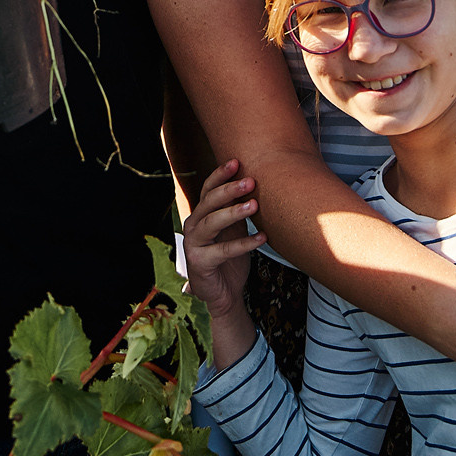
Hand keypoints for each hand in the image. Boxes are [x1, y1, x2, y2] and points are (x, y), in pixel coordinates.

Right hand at [183, 161, 266, 336]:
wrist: (223, 293)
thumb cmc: (229, 257)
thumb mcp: (234, 229)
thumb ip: (238, 210)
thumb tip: (256, 183)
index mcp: (201, 214)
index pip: (208, 189)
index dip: (220, 175)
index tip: (237, 162)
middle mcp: (193, 226)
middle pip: (208, 202)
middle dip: (229, 190)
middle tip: (250, 181)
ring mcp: (193, 244)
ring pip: (211, 223)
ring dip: (233, 212)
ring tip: (255, 205)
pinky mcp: (200, 263)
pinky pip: (223, 251)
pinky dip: (244, 244)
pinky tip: (262, 237)